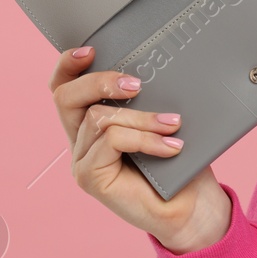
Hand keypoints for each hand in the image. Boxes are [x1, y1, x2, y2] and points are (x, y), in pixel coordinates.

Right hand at [49, 46, 231, 253]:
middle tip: (138, 84)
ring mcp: (81, 161)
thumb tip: (158, 64)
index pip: (64, 88)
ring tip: (173, 125)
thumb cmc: (181, 163)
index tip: (92, 49)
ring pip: (99, 118)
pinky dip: (145, 139)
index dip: (68, 65)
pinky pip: (111, 141)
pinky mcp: (90, 178)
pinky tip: (171, 147)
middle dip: (101, 81)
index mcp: (91, 124)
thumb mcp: (162, 121)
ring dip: (141, 117)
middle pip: (66, 97)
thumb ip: (148, 99)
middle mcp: (80, 141)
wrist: (192, 208)